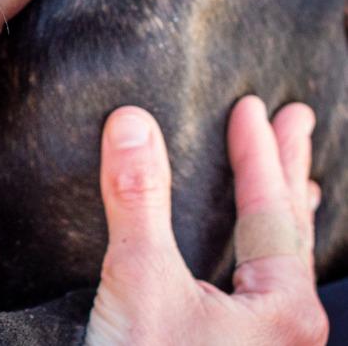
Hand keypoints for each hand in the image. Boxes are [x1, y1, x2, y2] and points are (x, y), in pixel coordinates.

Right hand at [86, 96, 327, 345]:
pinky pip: (262, 288)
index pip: (271, 208)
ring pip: (281, 263)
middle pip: (291, 231)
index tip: (251, 106)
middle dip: (290, 171)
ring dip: (280, 212)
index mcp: (282, 309)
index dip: (258, 151)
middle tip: (296, 121)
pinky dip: (261, 252)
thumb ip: (138, 200)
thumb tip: (132, 121)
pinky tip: (248, 259)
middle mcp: (287, 330)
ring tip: (294, 184)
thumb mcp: (141, 281)